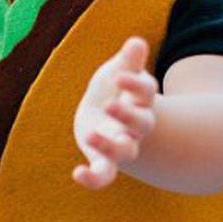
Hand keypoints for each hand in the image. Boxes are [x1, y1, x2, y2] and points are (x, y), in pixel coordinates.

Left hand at [72, 36, 157, 189]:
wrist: (107, 117)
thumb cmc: (115, 89)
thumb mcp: (119, 71)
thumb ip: (129, 61)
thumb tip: (136, 42)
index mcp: (141, 99)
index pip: (145, 91)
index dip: (134, 84)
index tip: (119, 76)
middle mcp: (135, 125)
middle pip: (141, 124)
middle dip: (127, 116)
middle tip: (110, 105)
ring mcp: (121, 143)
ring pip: (124, 151)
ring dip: (109, 146)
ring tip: (90, 136)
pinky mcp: (105, 159)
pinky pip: (104, 174)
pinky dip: (93, 179)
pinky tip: (77, 173)